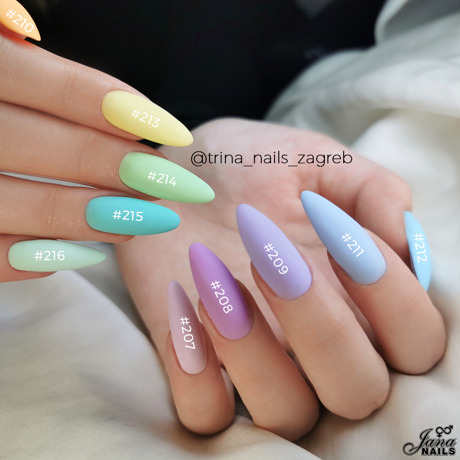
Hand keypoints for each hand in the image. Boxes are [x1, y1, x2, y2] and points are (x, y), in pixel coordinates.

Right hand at [0, 21, 211, 281]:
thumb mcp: (2, 65)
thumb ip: (38, 76)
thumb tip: (122, 106)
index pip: (46, 83)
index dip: (115, 108)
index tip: (174, 133)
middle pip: (46, 147)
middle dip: (118, 165)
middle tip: (171, 182)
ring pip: (24, 205)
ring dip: (94, 216)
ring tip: (147, 220)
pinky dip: (39, 258)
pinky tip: (86, 254)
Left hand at [116, 118, 445, 439]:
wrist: (173, 174)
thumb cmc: (248, 164)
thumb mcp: (315, 159)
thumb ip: (372, 190)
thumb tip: (404, 244)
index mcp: (354, 293)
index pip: (415, 340)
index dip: (392, 298)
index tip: (334, 232)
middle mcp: (312, 338)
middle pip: (358, 392)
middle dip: (322, 326)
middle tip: (270, 256)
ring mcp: (253, 357)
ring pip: (287, 415)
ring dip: (255, 352)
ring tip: (215, 278)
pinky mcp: (194, 361)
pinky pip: (206, 414)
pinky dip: (196, 378)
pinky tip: (184, 306)